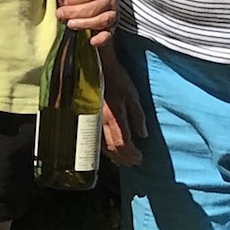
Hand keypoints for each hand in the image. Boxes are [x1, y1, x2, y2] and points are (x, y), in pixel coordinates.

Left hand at [55, 0, 117, 45]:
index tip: (64, 1)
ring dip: (84, 24)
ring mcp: (112, 12)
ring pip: (103, 20)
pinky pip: (109, 34)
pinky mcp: (110, 26)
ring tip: (69, 24)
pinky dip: (102, 39)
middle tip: (60, 13)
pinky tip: (92, 41)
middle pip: (95, 8)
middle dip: (75, 12)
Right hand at [101, 52, 145, 166]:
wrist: (97, 67)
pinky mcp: (87, 117)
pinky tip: (109, 149)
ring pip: (101, 146)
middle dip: (124, 158)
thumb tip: (143, 135)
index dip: (132, 154)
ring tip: (123, 160)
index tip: (140, 158)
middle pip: (112, 148)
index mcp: (115, 117)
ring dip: (113, 156)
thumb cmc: (117, 79)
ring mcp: (92, 121)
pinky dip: (103, 148)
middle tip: (134, 162)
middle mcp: (101, 122)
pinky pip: (94, 138)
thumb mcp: (133, 95)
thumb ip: (138, 116)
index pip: (123, 144)